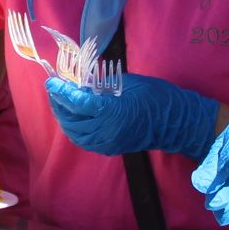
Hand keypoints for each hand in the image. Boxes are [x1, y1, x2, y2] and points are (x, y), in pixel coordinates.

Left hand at [45, 75, 218, 162]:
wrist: (177, 122)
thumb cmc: (155, 96)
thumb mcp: (125, 83)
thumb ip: (99, 85)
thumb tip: (79, 82)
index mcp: (111, 111)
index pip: (76, 102)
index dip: (61, 91)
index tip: (51, 81)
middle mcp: (106, 130)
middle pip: (71, 119)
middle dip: (59, 103)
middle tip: (55, 88)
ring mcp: (108, 142)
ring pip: (75, 133)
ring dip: (64, 118)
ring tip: (61, 102)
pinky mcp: (111, 148)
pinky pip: (85, 140)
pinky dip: (75, 129)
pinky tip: (73, 117)